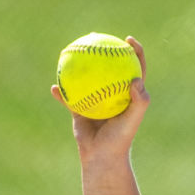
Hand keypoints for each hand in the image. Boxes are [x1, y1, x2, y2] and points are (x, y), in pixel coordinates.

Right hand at [52, 36, 149, 160]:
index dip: (134, 53)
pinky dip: (61, 93)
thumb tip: (136, 79)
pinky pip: (68, 98)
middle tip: (96, 36)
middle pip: (107, 67)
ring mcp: (94, 101)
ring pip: (85, 79)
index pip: (134, 69)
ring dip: (77, 65)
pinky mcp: (80, 110)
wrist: (103, 158)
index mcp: (127, 96)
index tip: (128, 40)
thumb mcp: (132, 121)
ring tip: (69, 52)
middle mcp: (111, 96)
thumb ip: (139, 101)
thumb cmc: (120, 140)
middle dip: (102, 50)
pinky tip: (54, 87)